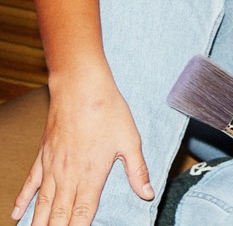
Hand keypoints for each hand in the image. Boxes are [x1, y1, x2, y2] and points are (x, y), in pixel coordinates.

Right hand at [15, 74, 155, 225]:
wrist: (80, 88)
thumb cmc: (108, 111)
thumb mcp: (131, 141)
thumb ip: (138, 171)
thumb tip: (148, 194)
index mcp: (91, 175)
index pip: (82, 214)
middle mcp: (68, 175)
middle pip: (59, 214)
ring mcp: (52, 167)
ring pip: (42, 203)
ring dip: (38, 222)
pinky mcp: (42, 157)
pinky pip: (30, 184)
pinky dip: (23, 200)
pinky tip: (17, 214)